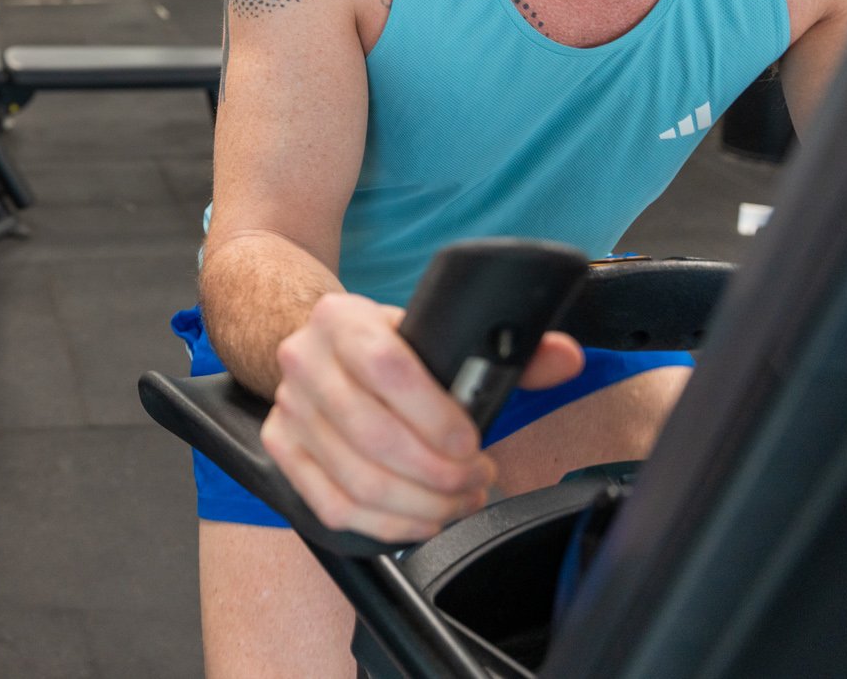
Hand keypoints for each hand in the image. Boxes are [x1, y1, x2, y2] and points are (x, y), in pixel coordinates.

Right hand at [259, 293, 582, 542]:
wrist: (321, 350)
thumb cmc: (388, 348)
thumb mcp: (436, 335)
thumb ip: (506, 350)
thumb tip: (566, 359)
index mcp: (342, 319)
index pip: (386, 367)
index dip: (436, 415)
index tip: (473, 443)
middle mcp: (303, 360)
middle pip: (373, 436)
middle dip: (439, 474)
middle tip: (476, 479)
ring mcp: (288, 409)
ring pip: (357, 481)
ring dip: (421, 506)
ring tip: (458, 501)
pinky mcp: (281, 450)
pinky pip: (335, 506)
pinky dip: (387, 526)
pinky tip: (422, 519)